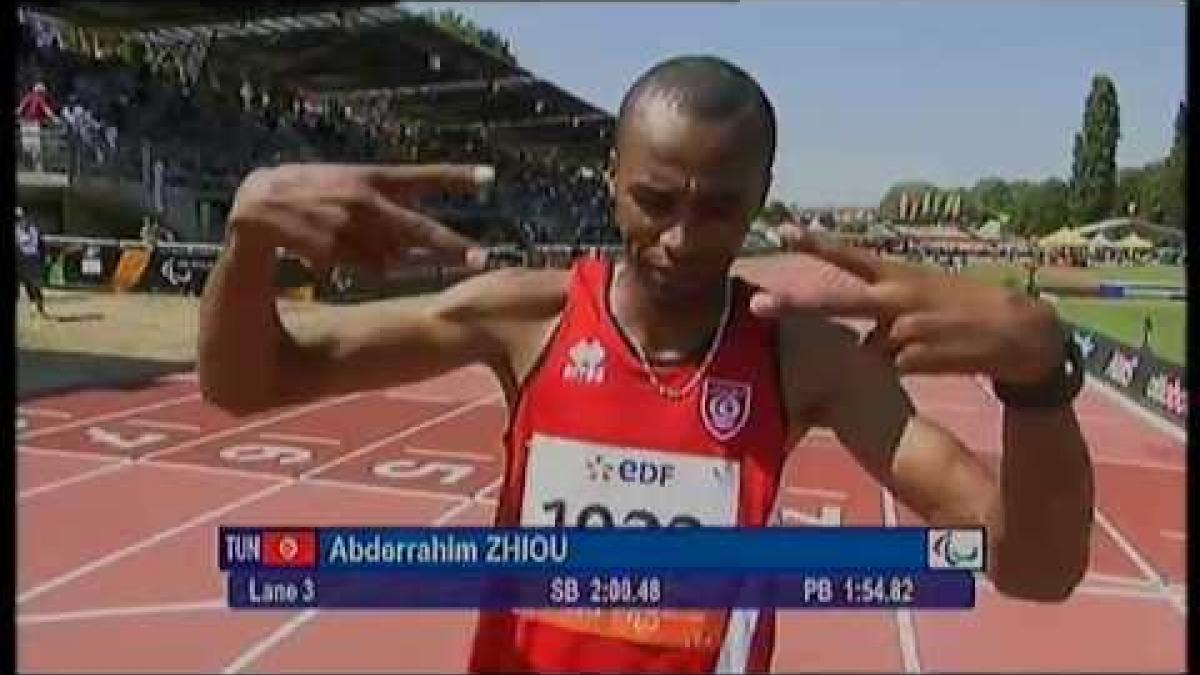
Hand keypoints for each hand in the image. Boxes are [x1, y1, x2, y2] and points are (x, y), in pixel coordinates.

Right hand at [226, 163, 493, 275]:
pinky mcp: (331, 246)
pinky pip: (359, 268)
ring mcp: (348, 224)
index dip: (456, 176)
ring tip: (344, 243)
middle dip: (451, 246)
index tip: (491, 177)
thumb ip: (384, 212)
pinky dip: (355, 267)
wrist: (257, 203)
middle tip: (480, 258)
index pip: (422, 175)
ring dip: (384, 262)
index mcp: (371, 178)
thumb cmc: (310, 194)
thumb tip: (412, 253)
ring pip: (388, 259)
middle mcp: (365, 199)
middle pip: (418, 229)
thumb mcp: (350, 189)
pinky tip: (326, 252)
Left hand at [750, 225, 1065, 384]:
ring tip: (932, 340)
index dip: (816, 242)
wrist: (1021, 332)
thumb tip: (861, 343)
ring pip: (871, 350)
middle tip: (757, 306)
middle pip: (837, 303)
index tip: (782, 229)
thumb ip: (886, 309)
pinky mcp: (918, 358)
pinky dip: (909, 367)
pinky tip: (940, 356)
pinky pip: (894, 370)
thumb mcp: (923, 292)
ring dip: (891, 353)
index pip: (850, 256)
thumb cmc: (962, 309)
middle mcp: (898, 298)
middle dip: (796, 306)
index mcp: (899, 275)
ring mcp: (907, 328)